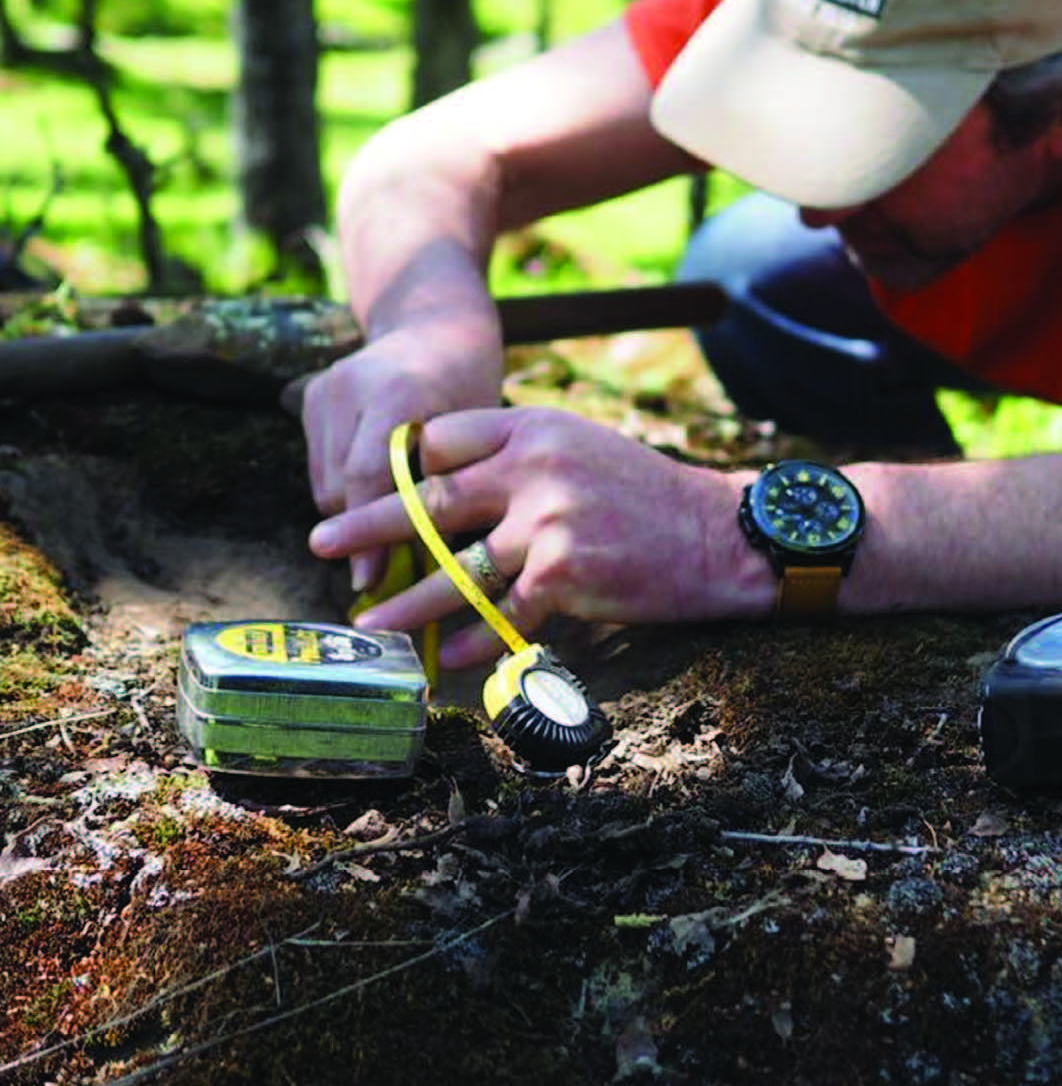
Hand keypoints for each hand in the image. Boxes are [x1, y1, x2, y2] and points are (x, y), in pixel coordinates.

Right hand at [300, 325, 502, 590]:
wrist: (435, 324)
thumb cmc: (471, 386)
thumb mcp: (477, 432)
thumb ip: (453, 485)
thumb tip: (438, 569)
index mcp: (397, 392)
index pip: (368, 475)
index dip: (368, 533)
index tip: (370, 581)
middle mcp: (350, 387)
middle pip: (340, 486)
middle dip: (361, 534)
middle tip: (384, 578)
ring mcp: (325, 390)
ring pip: (325, 484)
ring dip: (352, 515)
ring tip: (386, 538)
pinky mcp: (311, 398)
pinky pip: (320, 468)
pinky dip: (344, 491)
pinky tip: (375, 494)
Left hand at [308, 405, 769, 667]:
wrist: (718, 535)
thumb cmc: (647, 495)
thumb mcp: (580, 448)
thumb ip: (520, 457)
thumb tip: (451, 487)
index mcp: (533, 426)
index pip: (443, 438)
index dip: (401, 465)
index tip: (367, 487)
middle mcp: (534, 466)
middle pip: (430, 500)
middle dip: (368, 526)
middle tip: (320, 543)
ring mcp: (548, 520)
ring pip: (455, 568)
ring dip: (404, 602)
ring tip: (365, 621)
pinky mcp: (565, 573)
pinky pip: (500, 613)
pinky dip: (471, 639)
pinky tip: (446, 658)